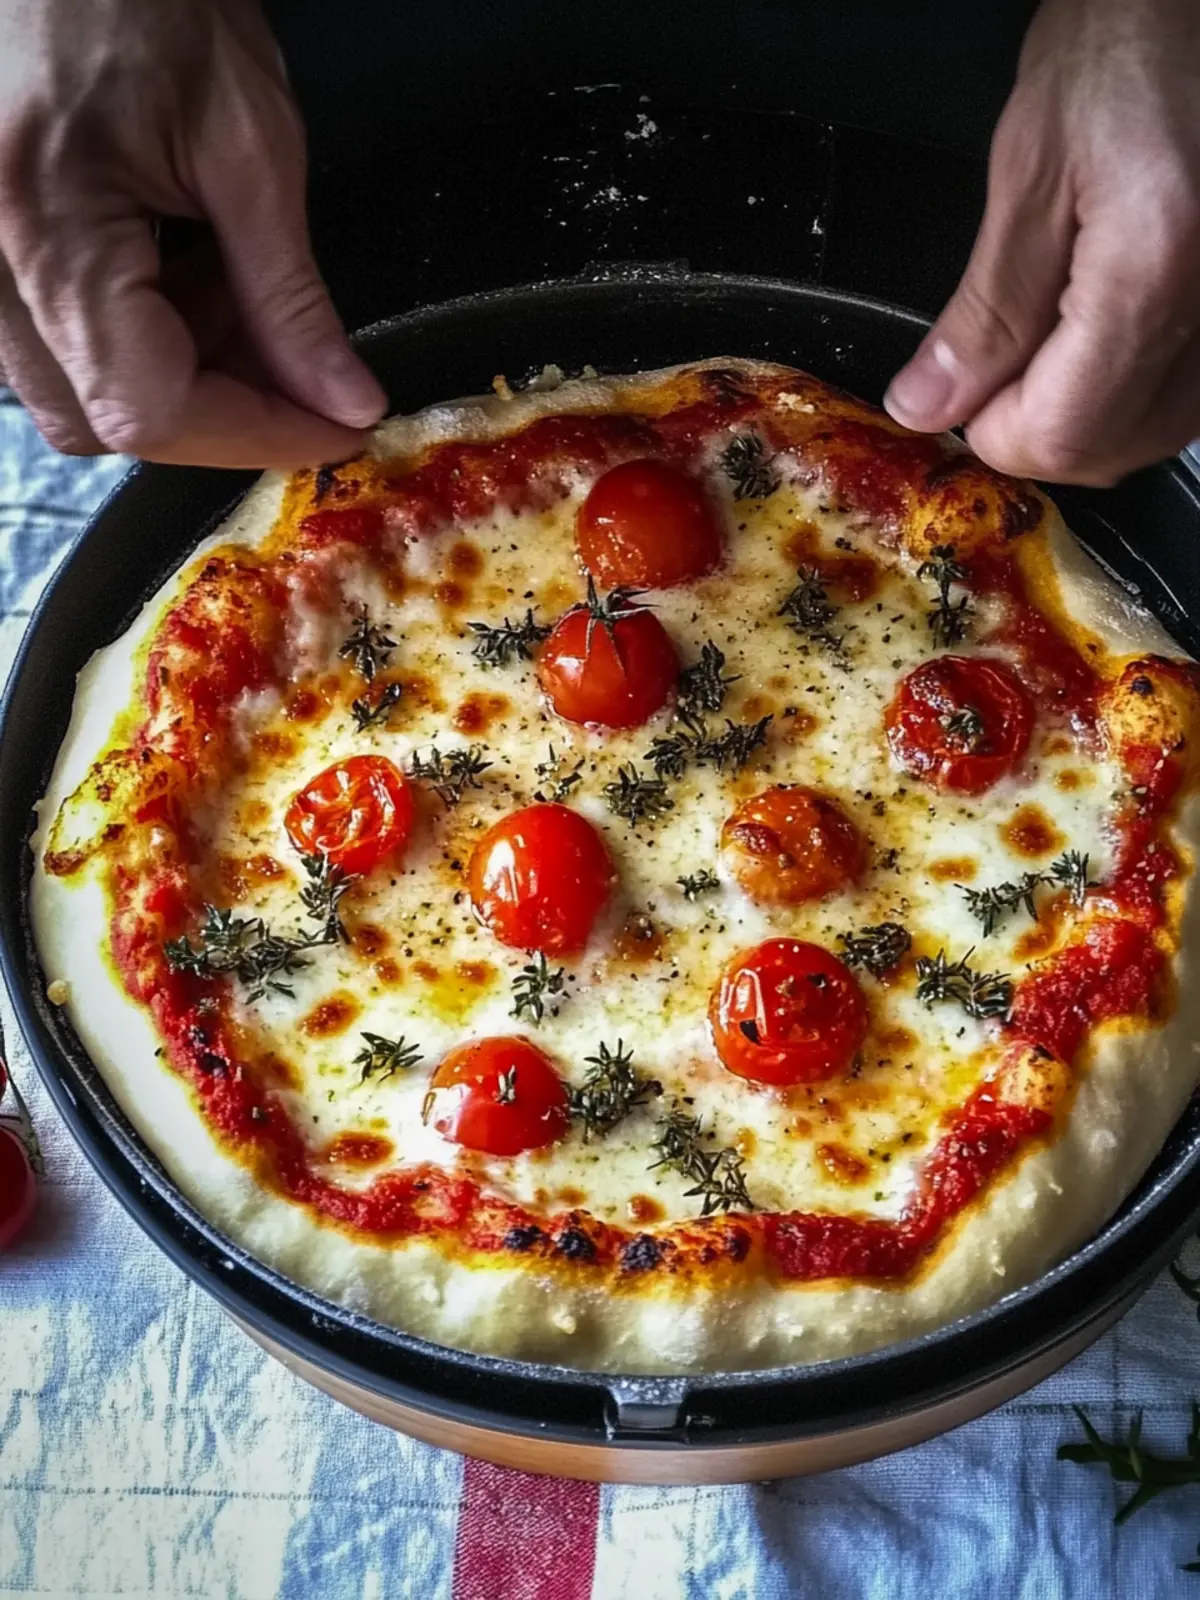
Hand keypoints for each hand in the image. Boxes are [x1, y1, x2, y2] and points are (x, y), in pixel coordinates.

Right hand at [0, 0, 385, 467]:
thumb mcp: (249, 143)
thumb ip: (292, 296)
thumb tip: (343, 401)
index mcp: (48, 230)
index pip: (152, 410)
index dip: (258, 433)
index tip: (337, 427)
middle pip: (107, 419)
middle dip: (222, 406)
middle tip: (298, 358)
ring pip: (79, 394)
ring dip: (178, 374)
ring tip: (232, 284)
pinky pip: (56, 348)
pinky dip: (136, 339)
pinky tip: (179, 272)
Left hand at [884, 0, 1199, 486]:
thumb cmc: (1133, 41)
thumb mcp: (1030, 169)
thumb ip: (984, 312)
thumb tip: (930, 403)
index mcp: (1156, 266)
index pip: (1060, 435)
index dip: (992, 431)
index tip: (963, 393)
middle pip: (1113, 450)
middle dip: (1039, 428)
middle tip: (999, 363)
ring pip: (1158, 434)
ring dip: (1088, 415)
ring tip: (1054, 334)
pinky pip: (1193, 393)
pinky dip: (1136, 389)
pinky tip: (1103, 333)